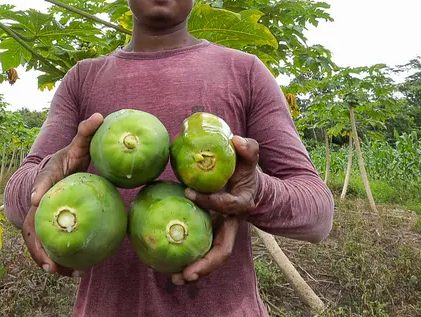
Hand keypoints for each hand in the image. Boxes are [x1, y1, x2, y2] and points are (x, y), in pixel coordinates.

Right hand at [21, 112, 103, 277]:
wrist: (56, 170)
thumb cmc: (69, 159)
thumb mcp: (77, 145)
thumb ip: (86, 132)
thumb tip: (100, 116)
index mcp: (46, 176)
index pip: (40, 181)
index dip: (37, 189)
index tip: (35, 200)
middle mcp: (37, 197)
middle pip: (31, 221)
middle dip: (37, 242)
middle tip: (50, 259)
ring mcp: (37, 214)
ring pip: (35, 239)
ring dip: (44, 257)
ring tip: (59, 272)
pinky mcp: (43, 226)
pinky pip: (45, 245)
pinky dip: (53, 259)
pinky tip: (70, 272)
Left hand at [170, 136, 259, 285]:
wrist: (251, 186)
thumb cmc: (245, 170)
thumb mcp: (249, 158)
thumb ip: (248, 149)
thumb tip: (236, 140)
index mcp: (240, 204)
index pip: (227, 205)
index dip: (210, 200)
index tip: (189, 191)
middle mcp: (232, 223)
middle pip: (223, 249)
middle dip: (206, 263)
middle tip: (187, 273)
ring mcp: (222, 231)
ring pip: (213, 257)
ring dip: (196, 270)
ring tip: (175, 279)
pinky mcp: (210, 234)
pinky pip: (201, 251)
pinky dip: (189, 262)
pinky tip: (169, 270)